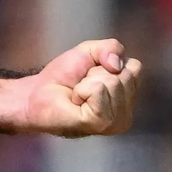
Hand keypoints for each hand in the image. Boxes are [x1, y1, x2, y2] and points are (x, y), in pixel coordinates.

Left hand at [20, 39, 141, 136]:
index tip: (91, 74)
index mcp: (128, 98)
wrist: (36, 93)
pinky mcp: (99, 123)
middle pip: (124, 75)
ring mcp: (115, 122)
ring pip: (112, 82)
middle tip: (82, 85)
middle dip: (97, 72)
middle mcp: (126, 114)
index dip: (109, 63)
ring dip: (88, 82)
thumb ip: (110, 48)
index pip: (135, 67)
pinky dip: (82, 89)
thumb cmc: (63, 76)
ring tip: (78, 94)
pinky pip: (98, 90)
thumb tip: (117, 64)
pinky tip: (76, 100)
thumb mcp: (89, 51)